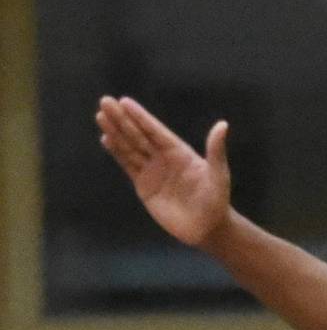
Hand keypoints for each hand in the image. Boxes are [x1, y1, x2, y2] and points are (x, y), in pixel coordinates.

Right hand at [97, 96, 232, 248]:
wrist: (207, 229)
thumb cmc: (216, 201)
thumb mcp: (218, 175)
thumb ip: (216, 151)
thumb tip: (223, 125)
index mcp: (179, 151)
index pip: (155, 131)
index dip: (141, 117)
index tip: (125, 102)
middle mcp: (163, 158)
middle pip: (138, 135)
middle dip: (121, 119)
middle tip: (105, 101)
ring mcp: (152, 171)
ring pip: (130, 148)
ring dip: (115, 132)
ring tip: (100, 115)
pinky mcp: (144, 186)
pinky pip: (128, 166)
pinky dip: (117, 153)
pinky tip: (106, 139)